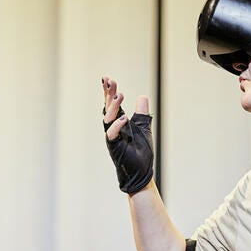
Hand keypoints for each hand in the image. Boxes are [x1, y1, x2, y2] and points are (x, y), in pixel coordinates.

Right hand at [101, 76, 153, 193]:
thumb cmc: (140, 152)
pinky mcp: (115, 148)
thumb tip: (142, 96)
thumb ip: (142, 112)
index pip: (112, 104)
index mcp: (119, 122)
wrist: (142, 172)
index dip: (109, 92)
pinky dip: (117, 126)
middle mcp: (113, 128)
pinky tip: (124, 118)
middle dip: (108, 94)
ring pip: (107, 119)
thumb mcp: (143, 127)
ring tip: (120, 94)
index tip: (107, 78)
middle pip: (107, 108)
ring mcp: (113, 138)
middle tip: (110, 81)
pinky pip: (111, 135)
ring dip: (112, 106)